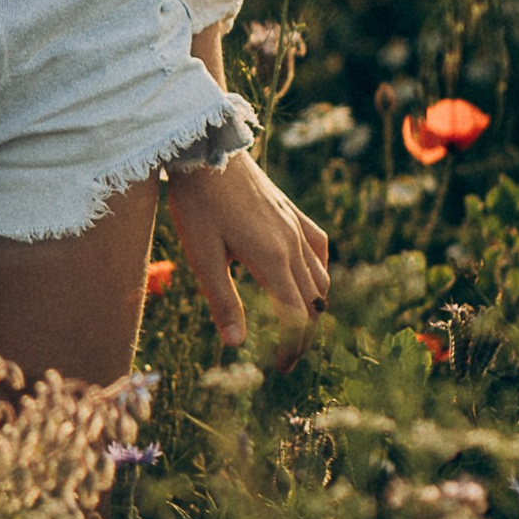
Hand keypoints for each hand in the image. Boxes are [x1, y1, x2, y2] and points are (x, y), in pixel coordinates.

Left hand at [163, 153, 328, 365]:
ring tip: (295, 327)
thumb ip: (223, 301)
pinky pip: (320, 248)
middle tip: (286, 358)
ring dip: (313, 307)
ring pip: (321, 278)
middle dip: (303, 336)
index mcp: (272, 260)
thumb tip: (236, 345)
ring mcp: (296, 226)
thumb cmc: (197, 204)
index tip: (281, 369)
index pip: (297, 318)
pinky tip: (307, 278)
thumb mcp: (203, 257)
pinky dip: (319, 271)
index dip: (293, 348)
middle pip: (313, 303)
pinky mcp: (292, 212)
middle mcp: (293, 245)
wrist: (206, 150)